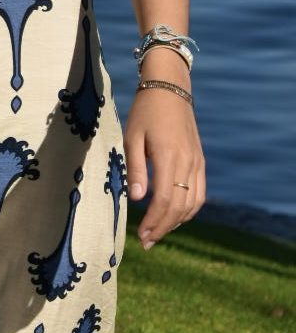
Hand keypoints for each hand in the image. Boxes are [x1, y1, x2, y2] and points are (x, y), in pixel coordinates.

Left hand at [124, 76, 204, 249]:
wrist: (170, 90)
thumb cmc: (144, 111)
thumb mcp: (132, 136)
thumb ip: (136, 168)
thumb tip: (137, 199)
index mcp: (169, 157)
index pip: (164, 200)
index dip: (153, 221)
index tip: (141, 235)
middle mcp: (188, 163)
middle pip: (179, 207)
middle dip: (163, 227)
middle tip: (146, 242)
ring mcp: (197, 163)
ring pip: (193, 204)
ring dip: (176, 222)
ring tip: (158, 233)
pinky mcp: (200, 162)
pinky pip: (199, 194)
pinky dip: (188, 210)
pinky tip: (174, 217)